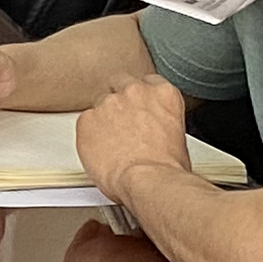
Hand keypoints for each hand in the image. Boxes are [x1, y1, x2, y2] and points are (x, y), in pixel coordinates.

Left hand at [73, 73, 194, 194]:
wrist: (148, 180)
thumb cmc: (166, 167)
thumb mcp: (176, 134)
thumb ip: (160, 118)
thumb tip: (154, 126)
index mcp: (162, 93)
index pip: (147, 81)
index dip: (141, 97)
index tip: (139, 109)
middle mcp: (134, 92)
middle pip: (120, 84)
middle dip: (120, 102)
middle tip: (123, 125)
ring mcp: (108, 103)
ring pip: (100, 103)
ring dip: (104, 119)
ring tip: (114, 144)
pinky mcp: (86, 118)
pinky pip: (85, 122)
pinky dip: (90, 134)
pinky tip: (102, 150)